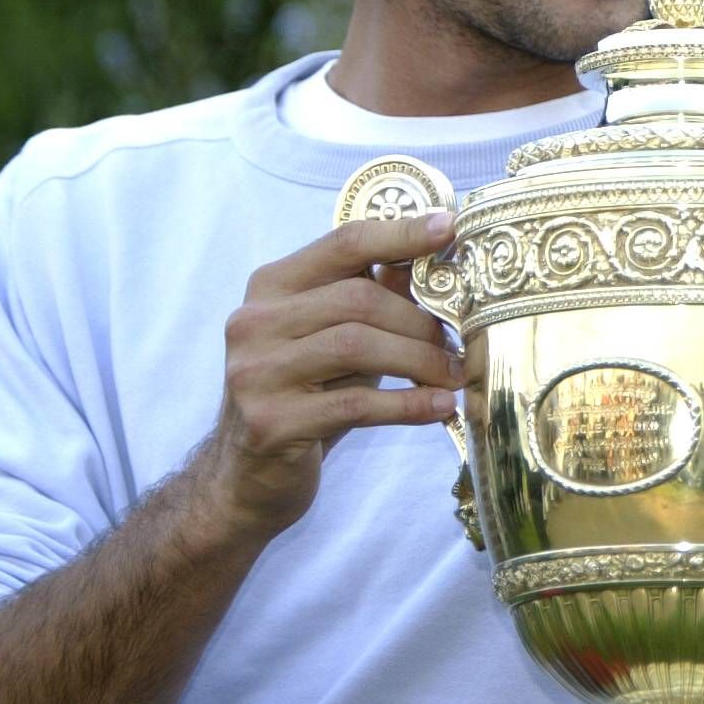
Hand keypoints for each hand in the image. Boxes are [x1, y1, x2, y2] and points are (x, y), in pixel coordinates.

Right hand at [197, 211, 465, 538]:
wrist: (244, 476)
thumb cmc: (304, 396)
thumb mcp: (336, 338)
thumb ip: (373, 296)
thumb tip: (434, 255)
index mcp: (271, 286)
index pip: (343, 243)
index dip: (401, 233)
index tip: (449, 228)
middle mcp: (254, 322)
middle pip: (358, 298)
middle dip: (420, 322)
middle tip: (458, 345)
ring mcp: (256, 372)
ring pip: (357, 345)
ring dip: (420, 361)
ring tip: (454, 376)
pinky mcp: (270, 422)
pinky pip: (355, 405)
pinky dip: (407, 404)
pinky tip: (439, 407)